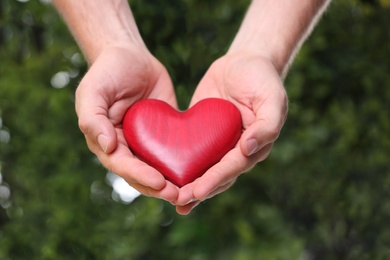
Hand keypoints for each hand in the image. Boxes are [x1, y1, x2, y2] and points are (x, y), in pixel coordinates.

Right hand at [75, 45, 178, 201]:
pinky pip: (177, 149)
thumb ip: (93, 119)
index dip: (140, 176)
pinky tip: (202, 168)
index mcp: (109, 142)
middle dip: (160, 187)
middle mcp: (128, 147)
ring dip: (175, 181)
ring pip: (161, 167)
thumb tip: (107, 148)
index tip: (159, 182)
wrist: (130, 55)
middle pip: (143, 174)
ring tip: (192, 190)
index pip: (123, 165)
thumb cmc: (106, 73)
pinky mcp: (167, 132)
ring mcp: (148, 141)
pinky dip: (187, 161)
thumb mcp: (92, 92)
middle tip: (179, 195)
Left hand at [175, 53, 287, 213]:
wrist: (244, 61)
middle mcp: (235, 149)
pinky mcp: (201, 132)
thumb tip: (249, 149)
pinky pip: (189, 150)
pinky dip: (179, 163)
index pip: (233, 167)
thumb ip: (267, 125)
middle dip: (198, 189)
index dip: (215, 180)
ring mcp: (217, 142)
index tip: (198, 191)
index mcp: (254, 146)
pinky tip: (164, 173)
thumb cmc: (262, 79)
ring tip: (171, 199)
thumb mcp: (272, 98)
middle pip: (216, 175)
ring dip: (188, 184)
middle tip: (178, 201)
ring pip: (202, 168)